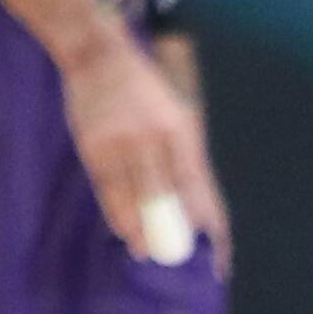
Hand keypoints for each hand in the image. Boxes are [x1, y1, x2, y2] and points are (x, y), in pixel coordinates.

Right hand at [53, 29, 228, 269]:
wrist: (98, 56)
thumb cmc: (141, 89)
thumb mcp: (174, 115)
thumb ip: (184, 157)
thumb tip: (195, 205)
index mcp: (181, 129)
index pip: (199, 185)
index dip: (209, 221)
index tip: (217, 249)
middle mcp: (155, 137)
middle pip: (169, 197)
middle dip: (176, 231)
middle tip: (180, 258)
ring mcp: (123, 142)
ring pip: (137, 198)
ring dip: (143, 230)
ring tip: (148, 252)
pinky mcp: (95, 147)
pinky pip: (108, 190)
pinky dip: (118, 214)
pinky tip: (125, 231)